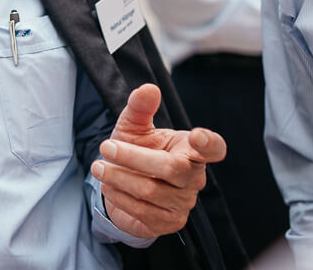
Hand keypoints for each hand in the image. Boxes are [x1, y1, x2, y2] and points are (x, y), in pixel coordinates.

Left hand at [90, 83, 225, 238]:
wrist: (125, 186)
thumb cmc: (136, 151)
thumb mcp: (133, 127)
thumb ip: (140, 107)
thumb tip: (149, 88)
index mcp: (191, 151)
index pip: (213, 148)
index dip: (209, 143)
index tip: (196, 134)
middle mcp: (193, 178)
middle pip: (171, 169)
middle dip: (133, 157)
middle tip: (106, 147)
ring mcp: (183, 203)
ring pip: (151, 191)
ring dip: (119, 177)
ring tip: (98, 166)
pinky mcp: (169, 223)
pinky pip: (142, 211)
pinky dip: (119, 196)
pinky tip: (108, 186)